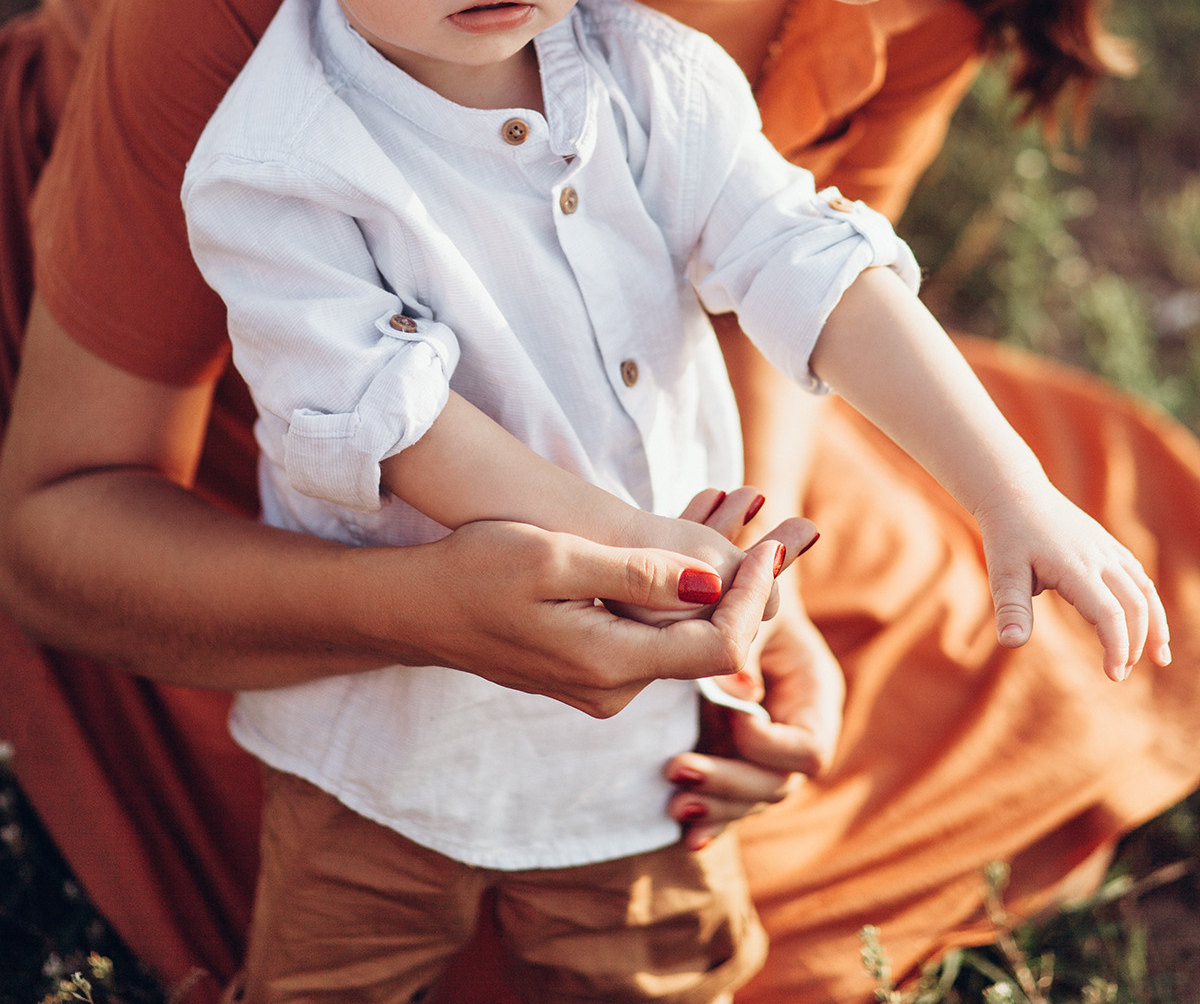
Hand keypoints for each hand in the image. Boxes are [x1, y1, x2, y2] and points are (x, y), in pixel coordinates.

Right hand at [412, 518, 803, 718]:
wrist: (420, 606)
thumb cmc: (478, 569)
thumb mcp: (555, 557)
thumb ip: (635, 574)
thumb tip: (712, 583)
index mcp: (611, 665)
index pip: (721, 647)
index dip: (756, 597)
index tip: (770, 544)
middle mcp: (615, 691)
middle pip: (710, 645)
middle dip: (745, 586)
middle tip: (772, 524)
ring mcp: (604, 688)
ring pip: (684, 639)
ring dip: (713, 587)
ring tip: (737, 519)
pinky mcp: (593, 673)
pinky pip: (655, 636)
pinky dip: (678, 595)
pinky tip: (688, 545)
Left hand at [663, 572, 844, 848]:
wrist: (728, 582)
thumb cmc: (746, 583)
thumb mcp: (752, 603)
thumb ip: (746, 644)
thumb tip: (738, 692)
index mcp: (815, 694)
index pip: (808, 748)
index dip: (771, 745)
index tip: (734, 720)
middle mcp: (795, 729)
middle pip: (778, 784)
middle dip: (731, 783)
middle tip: (679, 770)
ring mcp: (765, 750)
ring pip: (751, 799)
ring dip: (715, 805)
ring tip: (673, 802)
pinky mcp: (733, 756)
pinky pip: (728, 799)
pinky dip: (708, 817)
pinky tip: (684, 836)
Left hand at [974, 474, 1170, 681]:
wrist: (1015, 492)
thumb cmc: (1006, 534)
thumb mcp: (1002, 569)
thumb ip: (1010, 607)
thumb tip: (1010, 643)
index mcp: (1075, 567)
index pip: (1109, 613)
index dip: (1118, 646)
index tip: (1114, 675)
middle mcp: (1100, 557)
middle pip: (1135, 605)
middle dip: (1135, 643)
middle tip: (1120, 673)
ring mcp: (1107, 549)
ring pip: (1145, 589)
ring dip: (1155, 625)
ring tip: (1160, 658)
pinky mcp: (1108, 545)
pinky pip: (1138, 575)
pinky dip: (1148, 602)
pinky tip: (1147, 623)